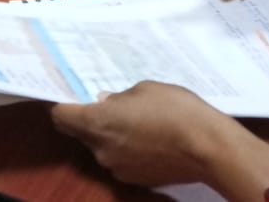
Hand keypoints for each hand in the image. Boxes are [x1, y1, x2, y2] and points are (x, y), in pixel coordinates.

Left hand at [51, 82, 247, 188]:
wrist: (208, 148)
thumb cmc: (175, 109)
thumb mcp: (144, 89)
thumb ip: (118, 97)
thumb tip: (106, 103)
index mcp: (97, 123)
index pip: (60, 116)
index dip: (60, 104)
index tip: (66, 94)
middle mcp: (100, 150)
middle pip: (81, 133)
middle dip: (89, 118)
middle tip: (108, 102)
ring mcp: (117, 168)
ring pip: (102, 147)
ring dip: (111, 134)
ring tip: (138, 120)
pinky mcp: (134, 180)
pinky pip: (121, 159)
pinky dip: (127, 148)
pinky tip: (150, 137)